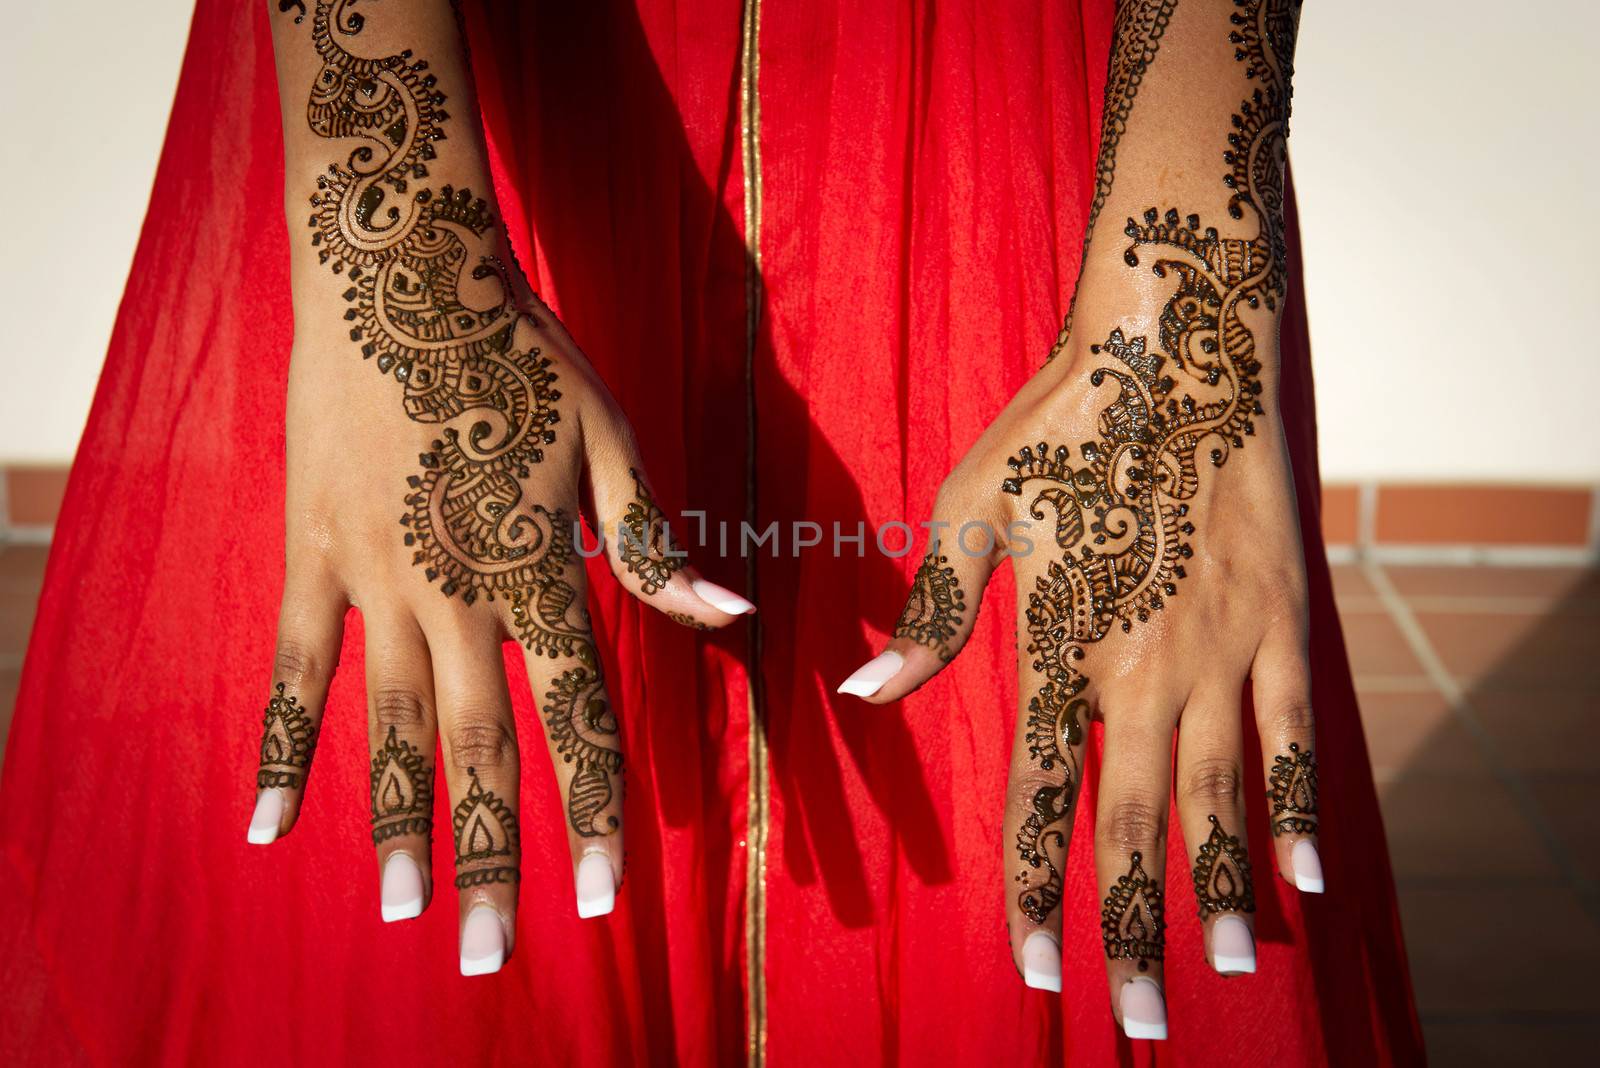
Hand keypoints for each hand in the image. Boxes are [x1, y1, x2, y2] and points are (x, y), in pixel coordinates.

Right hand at [251, 0, 752, 976]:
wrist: (402, 272)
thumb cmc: (522, 354)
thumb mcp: (609, 439)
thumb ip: (656, 541)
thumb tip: (730, 614)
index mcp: (538, 568)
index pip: (577, 715)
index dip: (596, 809)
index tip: (606, 897)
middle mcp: (456, 591)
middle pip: (479, 745)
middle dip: (491, 855)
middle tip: (492, 954)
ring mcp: (374, 576)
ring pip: (388, 723)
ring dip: (393, 825)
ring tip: (397, 916)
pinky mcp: (312, 553)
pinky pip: (291, 667)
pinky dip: (281, 746)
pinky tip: (268, 825)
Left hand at [841, 213, 1320, 1032]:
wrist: (1175, 343)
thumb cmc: (1058, 424)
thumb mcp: (969, 506)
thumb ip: (933, 612)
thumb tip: (867, 696)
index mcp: (1058, 645)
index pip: (1041, 795)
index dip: (1037, 888)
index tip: (1037, 971)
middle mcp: (1142, 665)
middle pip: (1135, 823)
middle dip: (1133, 928)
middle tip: (1144, 1021)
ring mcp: (1222, 646)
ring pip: (1221, 798)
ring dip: (1219, 891)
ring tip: (1224, 970)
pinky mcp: (1282, 618)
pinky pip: (1298, 735)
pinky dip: (1302, 808)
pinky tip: (1306, 879)